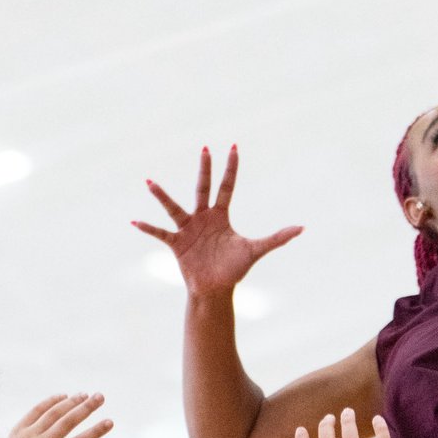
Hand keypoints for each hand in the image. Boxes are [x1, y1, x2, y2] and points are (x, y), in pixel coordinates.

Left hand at [3, 393, 111, 437]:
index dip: (97, 431)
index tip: (110, 421)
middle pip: (68, 422)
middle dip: (87, 407)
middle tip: (100, 396)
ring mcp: (30, 435)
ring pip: (54, 413)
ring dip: (71, 402)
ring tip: (85, 395)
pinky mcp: (19, 429)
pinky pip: (37, 410)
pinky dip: (51, 401)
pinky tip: (64, 396)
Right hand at [132, 146, 302, 296]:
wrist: (216, 290)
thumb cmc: (234, 269)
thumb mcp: (256, 250)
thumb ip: (277, 238)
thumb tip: (302, 228)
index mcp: (221, 216)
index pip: (227, 186)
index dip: (230, 168)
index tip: (233, 147)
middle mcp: (203, 217)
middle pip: (203, 188)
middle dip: (205, 169)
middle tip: (205, 148)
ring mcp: (188, 229)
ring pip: (175, 207)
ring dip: (162, 196)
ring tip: (149, 182)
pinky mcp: (177, 245)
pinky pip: (161, 233)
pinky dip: (149, 228)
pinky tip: (135, 222)